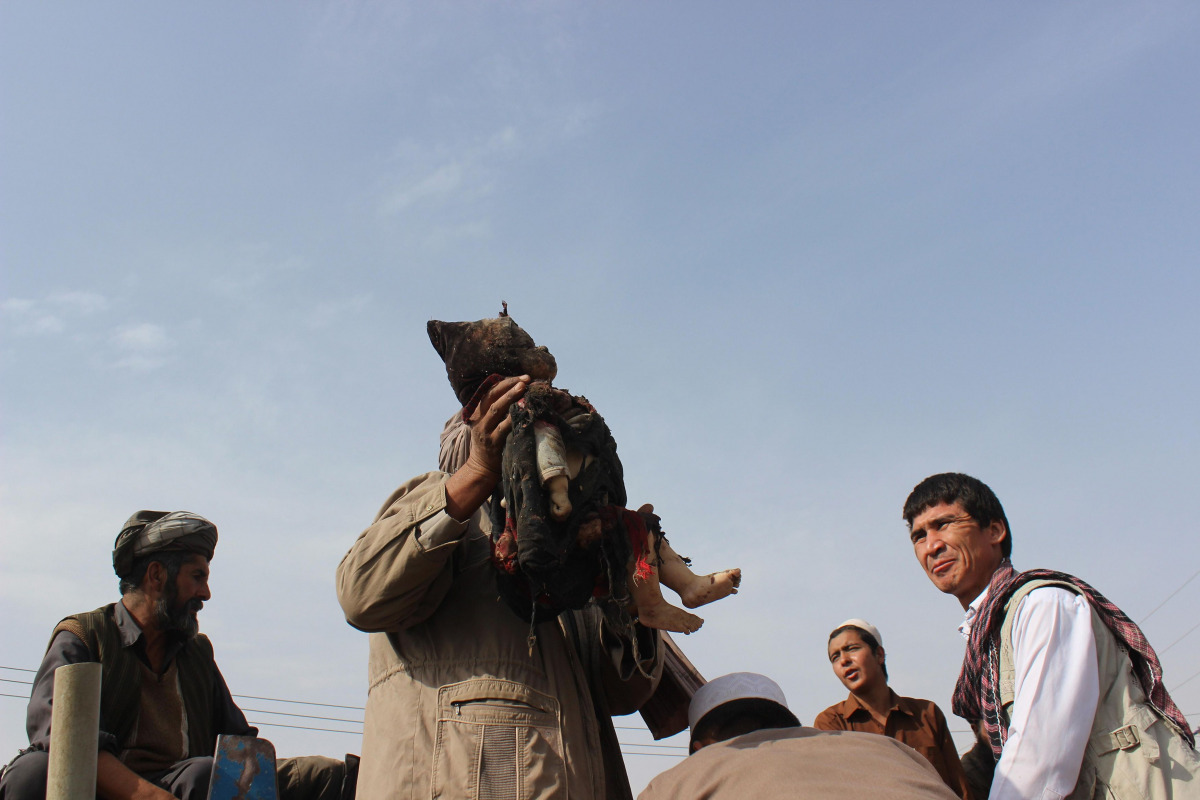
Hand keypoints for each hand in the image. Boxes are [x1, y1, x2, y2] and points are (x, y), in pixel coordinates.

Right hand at [445, 375, 529, 520]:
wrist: (481, 469)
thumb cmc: (491, 444)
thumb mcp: (489, 425)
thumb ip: (499, 411)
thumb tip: (520, 394)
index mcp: (479, 412)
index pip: (491, 391)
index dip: (505, 382)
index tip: (521, 377)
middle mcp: (480, 419)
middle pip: (492, 397)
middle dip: (509, 385)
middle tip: (524, 379)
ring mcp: (485, 431)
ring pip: (496, 410)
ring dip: (510, 397)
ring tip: (523, 388)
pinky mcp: (492, 443)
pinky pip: (503, 428)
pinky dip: (512, 418)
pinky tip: (522, 410)